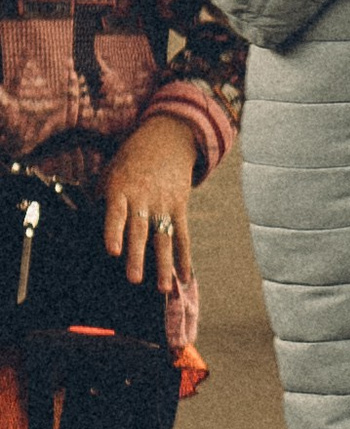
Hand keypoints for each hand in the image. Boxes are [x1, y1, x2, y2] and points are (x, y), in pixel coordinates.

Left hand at [101, 111, 199, 289]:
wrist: (166, 140)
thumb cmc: (130, 160)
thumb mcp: (110, 173)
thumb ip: (101, 199)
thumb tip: (86, 226)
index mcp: (121, 189)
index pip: (117, 214)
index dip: (114, 232)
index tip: (112, 251)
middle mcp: (143, 199)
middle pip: (140, 231)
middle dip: (137, 256)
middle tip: (134, 279)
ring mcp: (163, 205)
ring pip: (164, 239)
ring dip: (164, 265)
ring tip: (163, 288)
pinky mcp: (179, 208)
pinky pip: (182, 236)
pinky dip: (184, 257)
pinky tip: (184, 276)